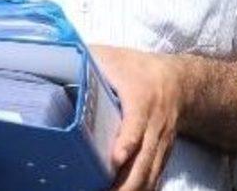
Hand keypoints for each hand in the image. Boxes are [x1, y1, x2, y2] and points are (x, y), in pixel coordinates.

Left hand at [90, 45, 184, 190]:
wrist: (181, 82)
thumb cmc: (139, 69)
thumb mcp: (115, 57)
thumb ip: (88, 59)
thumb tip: (55, 60)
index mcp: (142, 99)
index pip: (137, 123)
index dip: (127, 141)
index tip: (116, 158)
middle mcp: (154, 125)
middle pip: (144, 159)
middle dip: (126, 183)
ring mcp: (159, 144)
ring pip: (149, 174)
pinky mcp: (161, 155)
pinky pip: (153, 179)